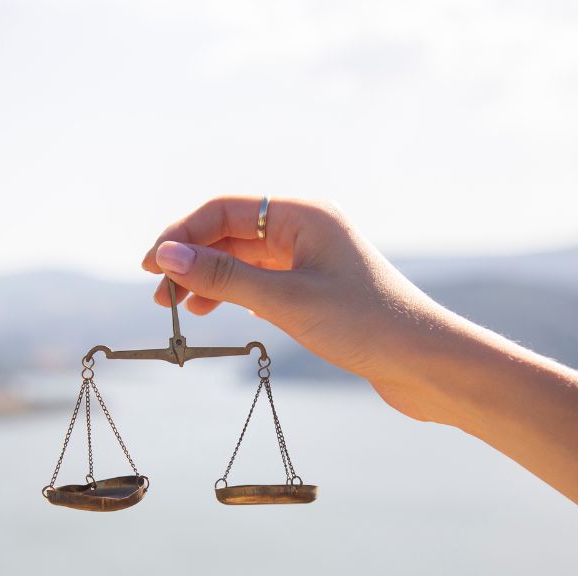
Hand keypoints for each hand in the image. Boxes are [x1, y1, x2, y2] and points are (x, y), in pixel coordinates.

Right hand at [141, 195, 449, 420]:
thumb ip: (223, 277)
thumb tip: (167, 256)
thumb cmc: (366, 325)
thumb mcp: (285, 301)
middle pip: (232, 232)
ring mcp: (312, 259)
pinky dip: (235, 293)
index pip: (225, 210)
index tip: (151, 266)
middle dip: (192, 259)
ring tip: (180, 307)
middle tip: (160, 294)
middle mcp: (307, 229)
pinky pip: (263, 281)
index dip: (182, 234)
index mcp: (304, 215)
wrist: (426, 364)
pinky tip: (215, 310)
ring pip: (245, 259)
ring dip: (210, 278)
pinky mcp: (317, 289)